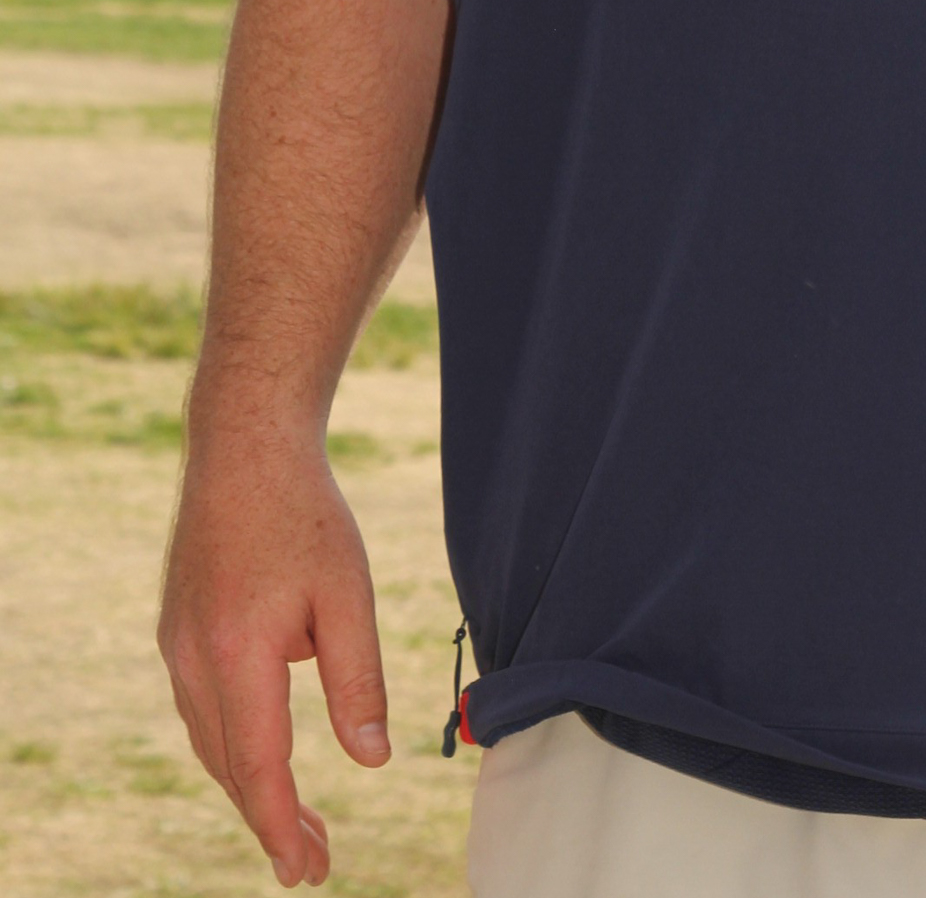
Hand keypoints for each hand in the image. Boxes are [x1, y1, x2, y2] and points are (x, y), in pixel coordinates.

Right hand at [159, 426, 391, 886]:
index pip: (258, 768)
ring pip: (212, 742)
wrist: (243, 446)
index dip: (282, 827)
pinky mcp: (178, 630)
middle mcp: (193, 659)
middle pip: (230, 767)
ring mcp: (177, 646)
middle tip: (315, 863)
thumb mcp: (348, 593)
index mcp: (237, 654)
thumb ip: (357, 678)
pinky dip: (234, 744)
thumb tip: (371, 761)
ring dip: (250, 785)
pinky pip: (203, 708)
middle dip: (270, 819)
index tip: (309, 872)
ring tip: (297, 821)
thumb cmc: (304, 513)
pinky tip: (264, 752)